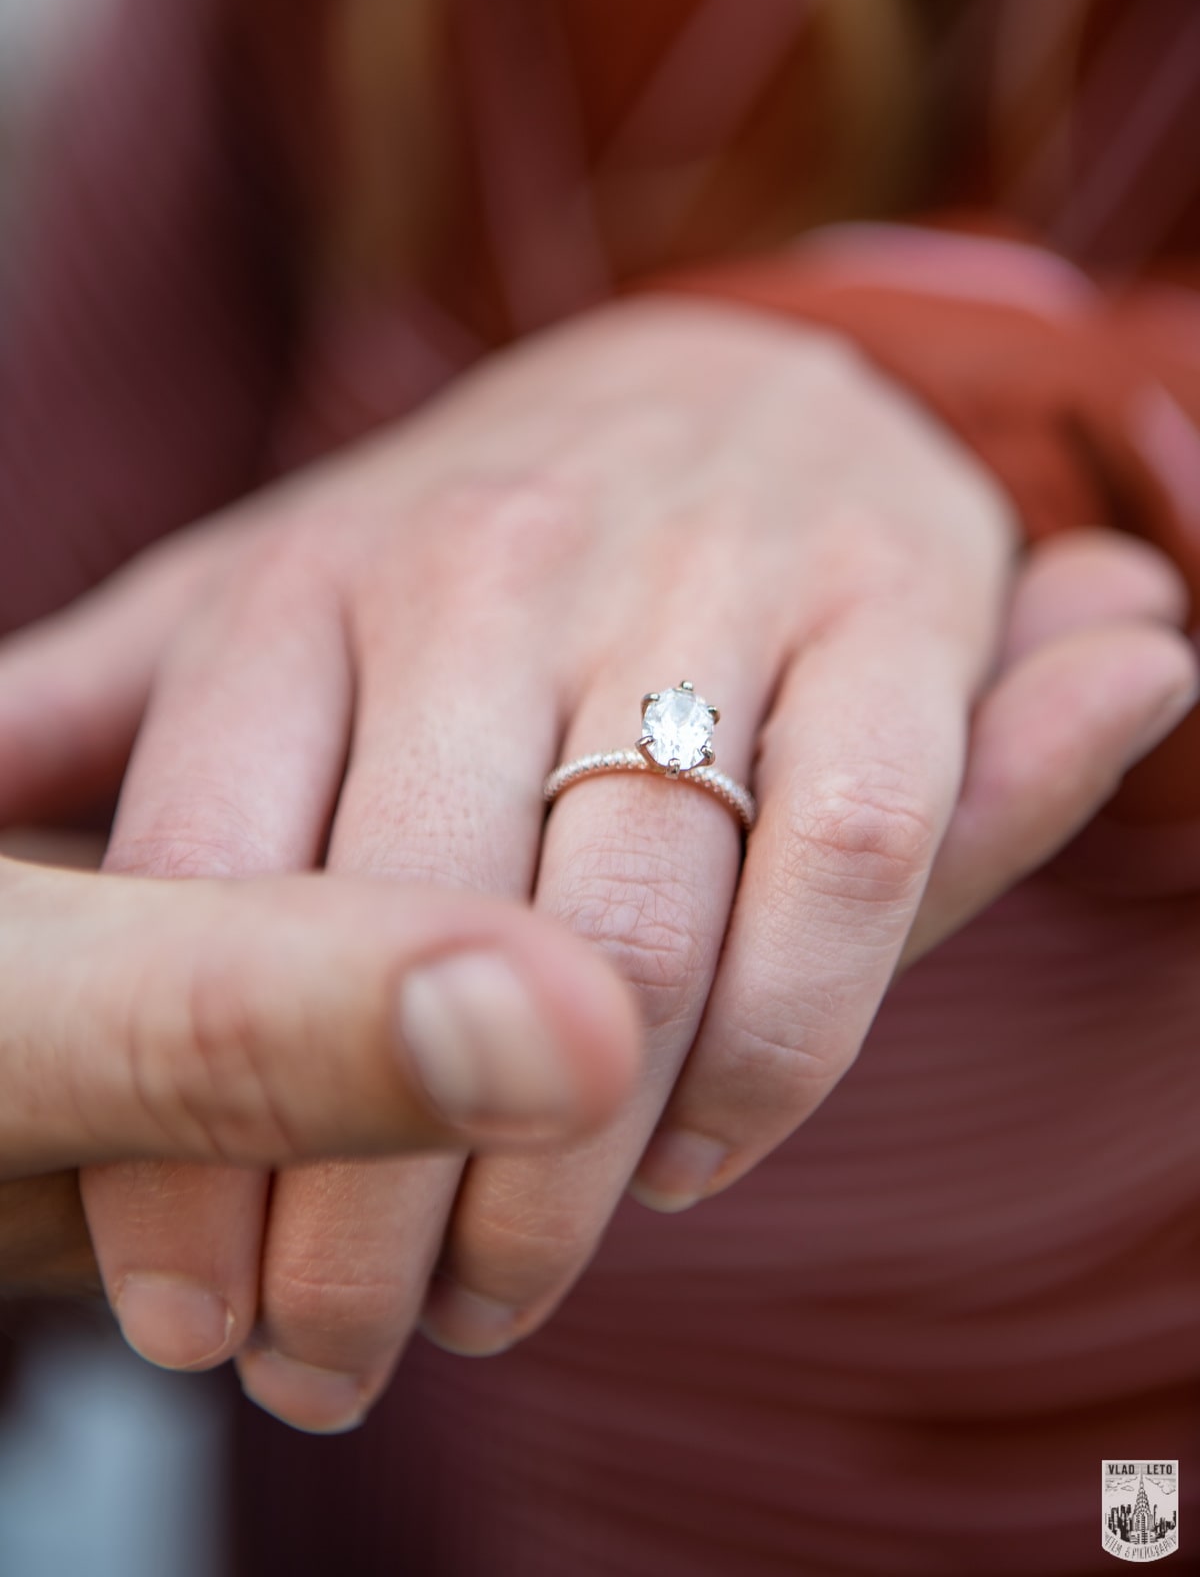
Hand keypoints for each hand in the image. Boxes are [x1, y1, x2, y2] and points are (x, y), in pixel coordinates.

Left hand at [0, 299, 1192, 1430]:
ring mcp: (703, 583)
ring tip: (498, 1296)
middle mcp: (493, 565)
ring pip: (634, 928)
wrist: (738, 380)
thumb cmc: (475, 539)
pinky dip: (781, 1046)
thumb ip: (100, 702)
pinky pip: (844, 867)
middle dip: (366, 1208)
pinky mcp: (892, 617)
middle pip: (409, 933)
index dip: (190, 1130)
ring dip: (562, 1170)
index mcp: (311, 580)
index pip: (212, 879)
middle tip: (340, 1361)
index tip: (187, 1312)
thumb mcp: (262, 587)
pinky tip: (695, 1156)